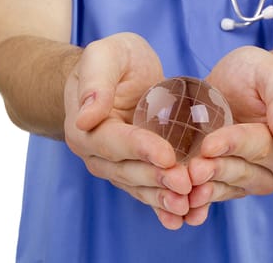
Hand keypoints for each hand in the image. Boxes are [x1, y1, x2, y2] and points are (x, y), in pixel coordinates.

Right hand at [64, 32, 191, 229]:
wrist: (119, 76)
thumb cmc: (113, 60)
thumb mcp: (105, 55)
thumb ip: (95, 81)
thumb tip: (86, 115)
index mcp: (85, 126)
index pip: (113, 141)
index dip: (139, 149)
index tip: (167, 155)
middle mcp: (96, 152)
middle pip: (126, 170)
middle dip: (156, 179)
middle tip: (185, 185)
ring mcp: (115, 165)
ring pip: (138, 186)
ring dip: (162, 199)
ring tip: (187, 207)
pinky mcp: (135, 169)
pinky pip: (148, 190)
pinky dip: (164, 205)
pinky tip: (184, 217)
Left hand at [185, 46, 272, 225]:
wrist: (242, 84)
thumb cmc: (260, 74)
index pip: (258, 146)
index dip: (233, 145)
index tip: (209, 145)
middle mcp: (271, 171)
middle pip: (240, 172)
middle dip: (214, 171)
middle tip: (191, 170)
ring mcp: (246, 181)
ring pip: (223, 187)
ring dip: (202, 190)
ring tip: (181, 187)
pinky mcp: (223, 183)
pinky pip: (208, 193)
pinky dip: (193, 200)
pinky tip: (176, 203)